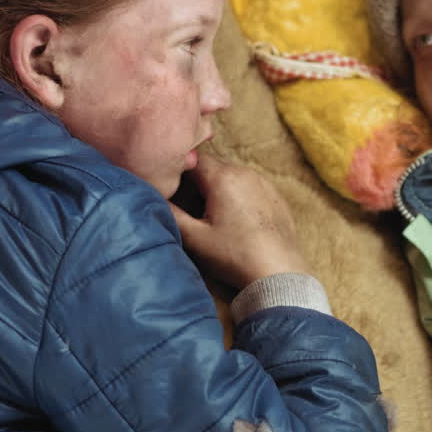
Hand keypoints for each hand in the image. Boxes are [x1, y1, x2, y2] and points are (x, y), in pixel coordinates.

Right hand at [169, 153, 310, 288]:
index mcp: (223, 178)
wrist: (278, 272)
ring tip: (216, 218)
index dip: (180, 172)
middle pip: (213, 167)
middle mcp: (245, 172)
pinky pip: (251, 187)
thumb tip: (152, 198)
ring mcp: (264, 183)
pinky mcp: (276, 196)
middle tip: (193, 210)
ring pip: (232, 176)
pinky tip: (239, 222)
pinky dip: (240, 197)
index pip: (193, 159)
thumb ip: (171, 214)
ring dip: (220, 190)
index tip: (175, 190)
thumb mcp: (195, 238)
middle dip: (199, 183)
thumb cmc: (235, 255)